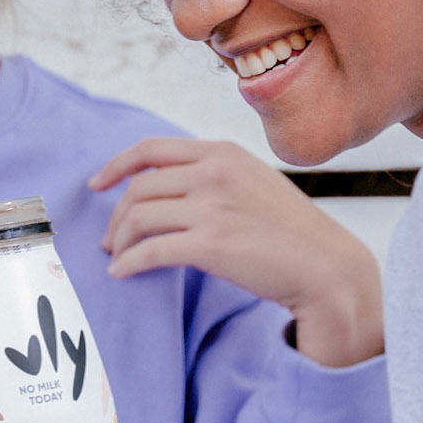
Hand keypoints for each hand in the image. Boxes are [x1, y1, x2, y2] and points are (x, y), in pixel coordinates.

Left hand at [90, 137, 382, 366]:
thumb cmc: (292, 232)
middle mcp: (215, 173)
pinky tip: (124, 273)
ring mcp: (212, 207)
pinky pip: (150, 251)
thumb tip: (166, 189)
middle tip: (110, 239)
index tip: (97, 184)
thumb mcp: (254, 182)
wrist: (326, 267)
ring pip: (139, 218)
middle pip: (139, 188)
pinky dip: (129, 263)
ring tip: (117, 257)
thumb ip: (215, 176)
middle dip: (116, 217)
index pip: (151, 149)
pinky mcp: (210, 245)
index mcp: (224, 153)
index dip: (116, 166)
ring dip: (119, 241)